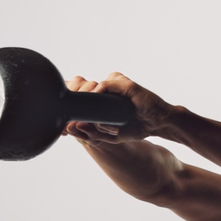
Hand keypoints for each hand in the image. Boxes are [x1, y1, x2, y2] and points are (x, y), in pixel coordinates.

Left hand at [62, 73, 176, 145]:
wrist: (158, 123)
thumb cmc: (136, 127)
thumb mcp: (110, 136)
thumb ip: (91, 134)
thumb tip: (72, 130)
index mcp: (99, 99)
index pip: (75, 95)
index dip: (66, 108)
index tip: (61, 126)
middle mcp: (104, 89)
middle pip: (78, 89)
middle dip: (71, 106)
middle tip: (66, 124)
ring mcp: (114, 85)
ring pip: (89, 88)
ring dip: (85, 105)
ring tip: (82, 120)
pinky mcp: (124, 83)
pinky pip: (105, 85)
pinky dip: (98, 95)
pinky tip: (96, 107)